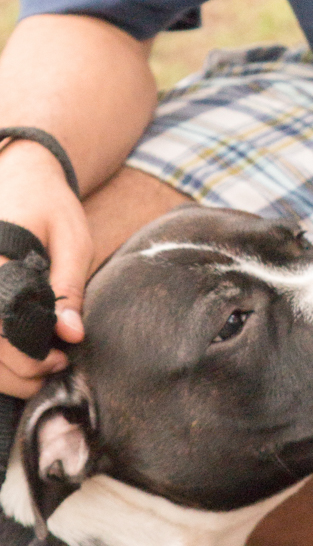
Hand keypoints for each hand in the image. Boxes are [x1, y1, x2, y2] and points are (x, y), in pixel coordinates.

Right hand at [0, 141, 91, 397]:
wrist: (19, 175)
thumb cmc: (49, 206)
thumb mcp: (72, 241)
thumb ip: (69, 287)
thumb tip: (72, 334)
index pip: (1, 318)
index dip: (27, 352)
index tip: (58, 359)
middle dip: (18, 367)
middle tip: (55, 366)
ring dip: (5, 370)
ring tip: (40, 368)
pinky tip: (21, 360)